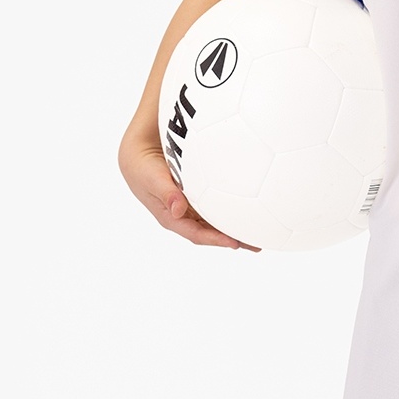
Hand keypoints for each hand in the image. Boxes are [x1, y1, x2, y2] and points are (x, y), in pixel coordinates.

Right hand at [118, 134, 258, 250]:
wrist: (139, 154)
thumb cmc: (144, 168)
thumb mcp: (151, 179)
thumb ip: (165, 192)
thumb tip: (178, 209)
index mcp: (171, 217)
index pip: (196, 234)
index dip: (215, 240)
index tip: (234, 243)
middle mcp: (184, 215)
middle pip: (211, 232)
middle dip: (232, 239)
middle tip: (257, 244)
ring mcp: (191, 206)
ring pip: (215, 221)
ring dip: (234, 227)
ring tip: (258, 232)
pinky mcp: (197, 195)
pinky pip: (216, 206)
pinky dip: (230, 209)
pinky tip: (247, 208)